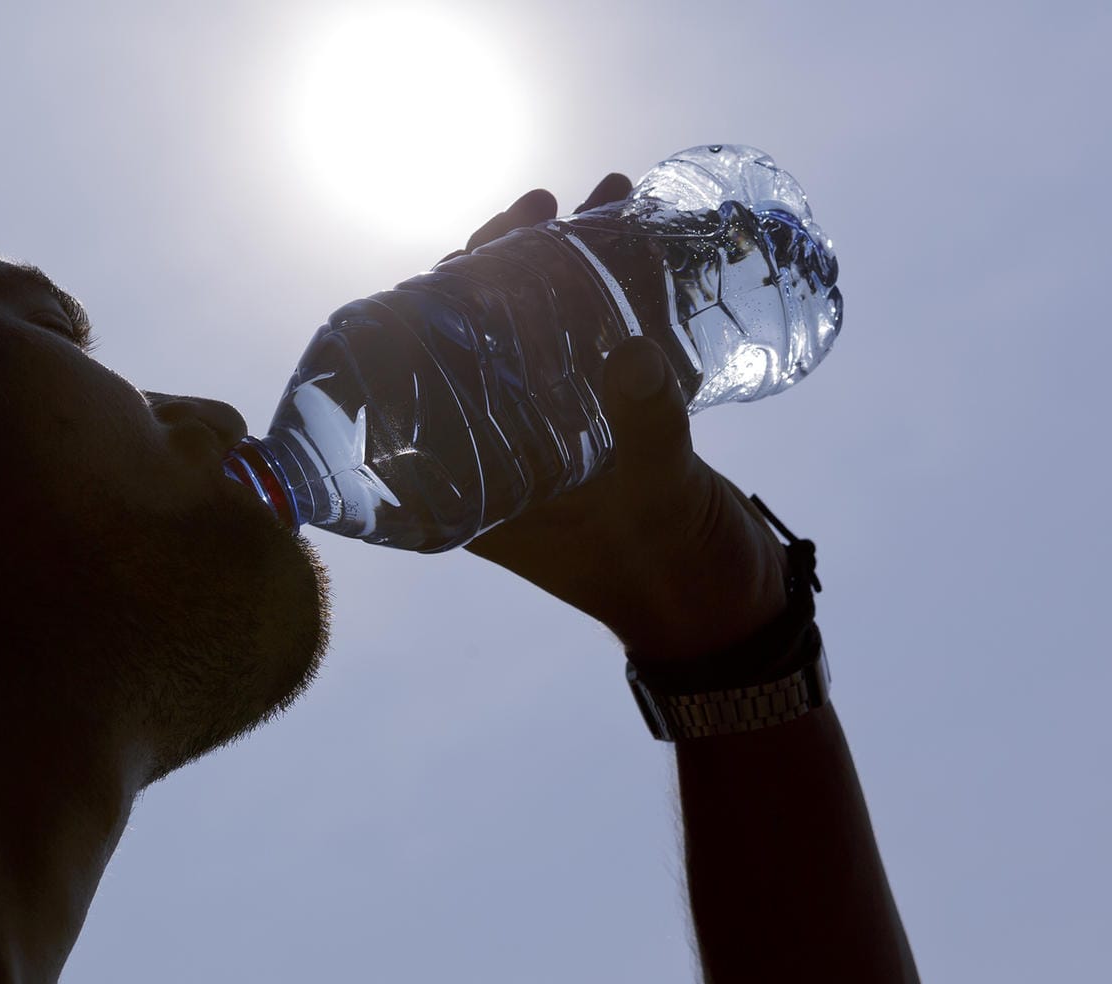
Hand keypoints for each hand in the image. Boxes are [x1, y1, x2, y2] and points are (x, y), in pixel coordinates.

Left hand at [445, 178, 790, 661]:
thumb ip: (647, 425)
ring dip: (567, 264)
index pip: (428, 379)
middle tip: (539, 209)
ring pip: (543, 332)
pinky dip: (617, 290)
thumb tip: (630, 350)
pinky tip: (638, 234)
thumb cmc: (673, 573)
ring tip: (603, 200)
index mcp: (475, 481)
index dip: (435, 306)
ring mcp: (557, 433)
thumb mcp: (656, 497)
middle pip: (482, 340)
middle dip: (507, 265)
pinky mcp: (608, 421)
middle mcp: (504, 451)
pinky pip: (599, 343)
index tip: (465, 250)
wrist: (729, 608)